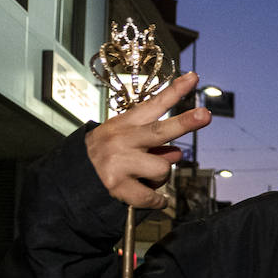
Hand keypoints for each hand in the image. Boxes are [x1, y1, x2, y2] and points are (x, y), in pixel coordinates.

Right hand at [85, 72, 210, 208]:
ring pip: (162, 169)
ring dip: (159, 178)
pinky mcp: (116, 184)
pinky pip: (151, 195)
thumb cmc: (105, 157)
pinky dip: (156, 200)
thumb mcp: (125, 143)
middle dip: (185, 122)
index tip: (193, 77)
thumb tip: (177, 153)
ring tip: (143, 177)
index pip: (153, 105)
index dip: (174, 91)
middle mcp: (122, 139)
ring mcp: (118, 161)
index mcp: (125, 124)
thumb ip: (153, 145)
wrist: (72, 178)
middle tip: (205, 115)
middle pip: (160, 131)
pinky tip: (154, 199)